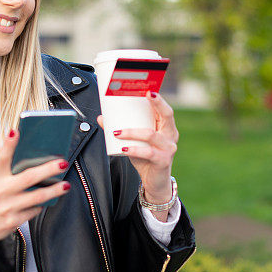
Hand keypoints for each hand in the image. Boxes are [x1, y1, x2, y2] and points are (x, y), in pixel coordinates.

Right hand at [0, 129, 69, 271]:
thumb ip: (4, 174)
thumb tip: (28, 162)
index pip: (1, 158)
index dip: (8, 144)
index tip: (16, 131)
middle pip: (29, 177)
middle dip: (49, 169)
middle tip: (62, 163)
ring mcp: (7, 208)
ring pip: (37, 196)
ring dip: (54, 190)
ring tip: (65, 185)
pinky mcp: (13, 221)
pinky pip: (34, 210)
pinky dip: (42, 205)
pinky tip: (47, 201)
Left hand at [97, 91, 178, 219]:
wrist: (154, 181)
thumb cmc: (146, 157)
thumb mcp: (134, 141)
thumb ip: (120, 129)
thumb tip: (101, 117)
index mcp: (166, 127)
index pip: (165, 109)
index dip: (158, 98)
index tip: (148, 89)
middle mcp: (170, 135)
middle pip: (167, 115)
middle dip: (157, 103)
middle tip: (145, 95)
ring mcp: (169, 148)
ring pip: (151, 134)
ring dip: (132, 131)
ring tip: (117, 132)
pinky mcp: (163, 161)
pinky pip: (148, 153)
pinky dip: (134, 150)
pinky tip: (123, 149)